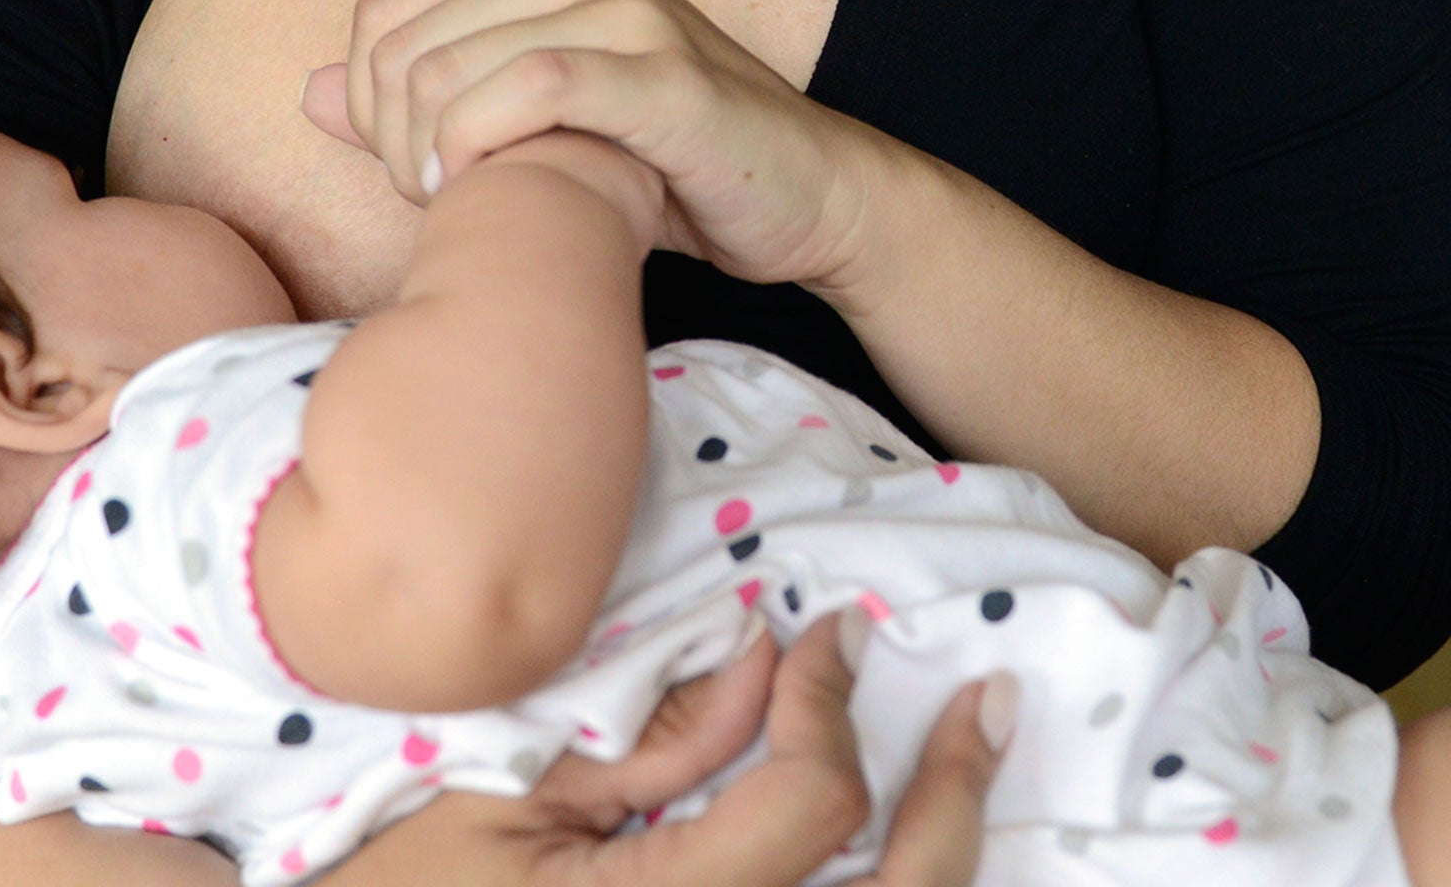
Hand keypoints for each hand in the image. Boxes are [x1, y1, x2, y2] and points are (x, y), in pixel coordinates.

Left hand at [301, 0, 885, 288]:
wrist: (805, 198)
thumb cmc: (665, 166)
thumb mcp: (530, 128)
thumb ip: (420, 105)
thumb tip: (307, 91)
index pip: (384, 17)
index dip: (367, 106)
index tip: (411, 174)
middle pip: (403, 49)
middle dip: (393, 143)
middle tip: (440, 202)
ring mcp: (626, 10)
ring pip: (449, 69)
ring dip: (432, 157)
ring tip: (469, 204)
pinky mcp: (663, 73)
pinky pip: (528, 89)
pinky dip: (482, 146)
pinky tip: (488, 190)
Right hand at [336, 616, 1006, 886]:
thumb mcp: (503, 792)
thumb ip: (643, 735)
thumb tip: (763, 657)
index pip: (811, 809)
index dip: (831, 706)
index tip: (830, 632)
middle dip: (955, 793)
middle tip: (983, 701)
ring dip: (950, 854)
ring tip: (972, 766)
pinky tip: (903, 847)